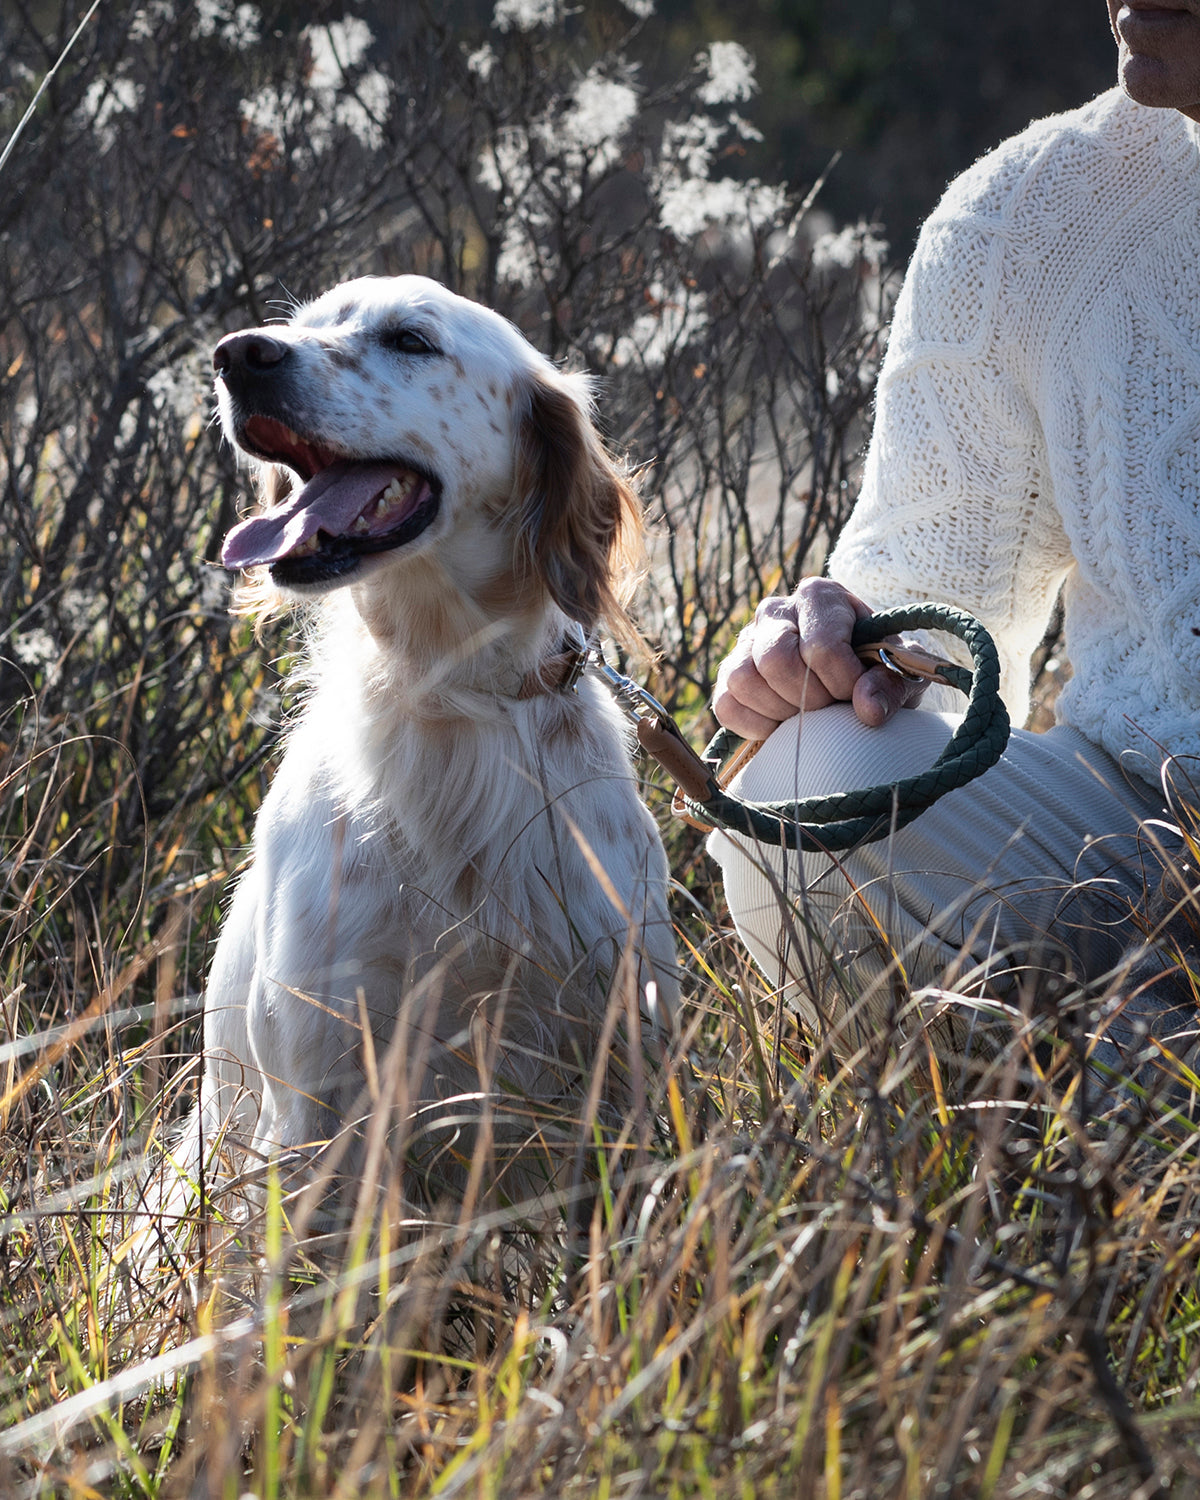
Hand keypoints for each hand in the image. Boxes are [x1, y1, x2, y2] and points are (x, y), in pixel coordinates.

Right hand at [712, 577, 926, 738]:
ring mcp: (746, 641)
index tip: (858, 695)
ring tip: (808, 715)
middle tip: (831, 707)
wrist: (850, 678)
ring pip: (743, 679)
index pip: (821, 646)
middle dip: (809, 697)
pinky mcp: (728, 674)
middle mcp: (775, 610)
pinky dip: (755, 724)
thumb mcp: (896, 672)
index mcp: (819, 596)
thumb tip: (867, 710)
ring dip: (780, 710)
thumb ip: (890, 686)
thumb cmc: (875, 668)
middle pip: (776, 658)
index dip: (842, 682)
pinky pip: (726, 704)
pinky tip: (782, 725)